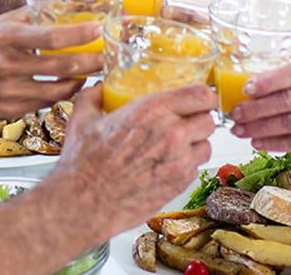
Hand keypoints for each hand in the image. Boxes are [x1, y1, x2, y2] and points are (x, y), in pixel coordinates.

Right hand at [0, 9, 105, 117]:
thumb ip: (26, 18)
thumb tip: (60, 6)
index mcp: (6, 38)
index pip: (52, 36)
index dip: (80, 34)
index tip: (100, 29)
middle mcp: (8, 66)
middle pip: (63, 66)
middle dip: (92, 62)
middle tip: (109, 56)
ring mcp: (9, 92)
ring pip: (58, 91)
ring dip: (80, 81)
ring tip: (92, 72)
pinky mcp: (9, 110)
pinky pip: (44, 103)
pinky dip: (61, 94)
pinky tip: (69, 85)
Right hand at [40, 85, 215, 237]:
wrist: (83, 204)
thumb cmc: (82, 164)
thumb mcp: (82, 120)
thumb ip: (93, 97)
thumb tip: (98, 87)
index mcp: (151, 110)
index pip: (201, 95)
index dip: (204, 97)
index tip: (199, 101)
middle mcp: (171, 133)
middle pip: (208, 120)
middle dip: (198, 122)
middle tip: (185, 126)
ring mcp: (178, 161)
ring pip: (206, 145)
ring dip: (195, 146)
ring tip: (176, 149)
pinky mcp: (179, 184)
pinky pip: (196, 169)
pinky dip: (186, 167)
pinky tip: (166, 168)